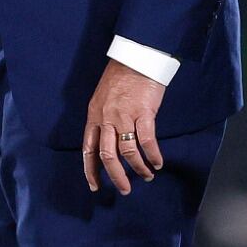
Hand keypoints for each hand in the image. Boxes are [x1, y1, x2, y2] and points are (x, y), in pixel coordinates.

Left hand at [83, 62, 165, 194]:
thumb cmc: (121, 76)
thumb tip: (109, 140)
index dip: (91, 170)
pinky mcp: (143, 112)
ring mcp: (124, 116)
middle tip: (125, 189)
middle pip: (107, 156)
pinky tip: (157, 162)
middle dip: (116, 176)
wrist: (136, 56)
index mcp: (94, 115)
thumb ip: (103, 118)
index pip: (88, 149)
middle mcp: (106, 118)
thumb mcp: (102, 97)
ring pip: (127, 152)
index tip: (95, 186)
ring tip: (147, 176)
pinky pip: (147, 141)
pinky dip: (152, 155)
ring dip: (138, 168)